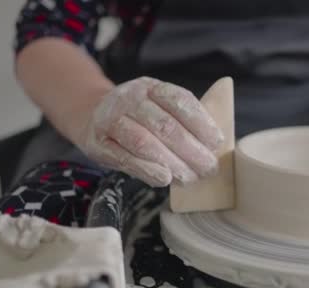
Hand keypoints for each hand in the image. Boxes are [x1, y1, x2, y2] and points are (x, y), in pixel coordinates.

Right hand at [76, 77, 223, 186]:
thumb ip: (183, 119)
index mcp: (151, 87)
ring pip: (145, 142)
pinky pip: (124, 158)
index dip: (202, 123)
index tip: (218, 142)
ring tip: (190, 178)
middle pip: (165, 126)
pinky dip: (147, 170)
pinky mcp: (97, 142)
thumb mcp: (157, 106)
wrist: (90, 114)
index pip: (180, 101)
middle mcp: (130, 98)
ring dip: (172, 163)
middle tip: (209, 168)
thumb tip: (216, 143)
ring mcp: (111, 119)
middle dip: (192, 150)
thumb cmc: (137, 116)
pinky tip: (164, 179)